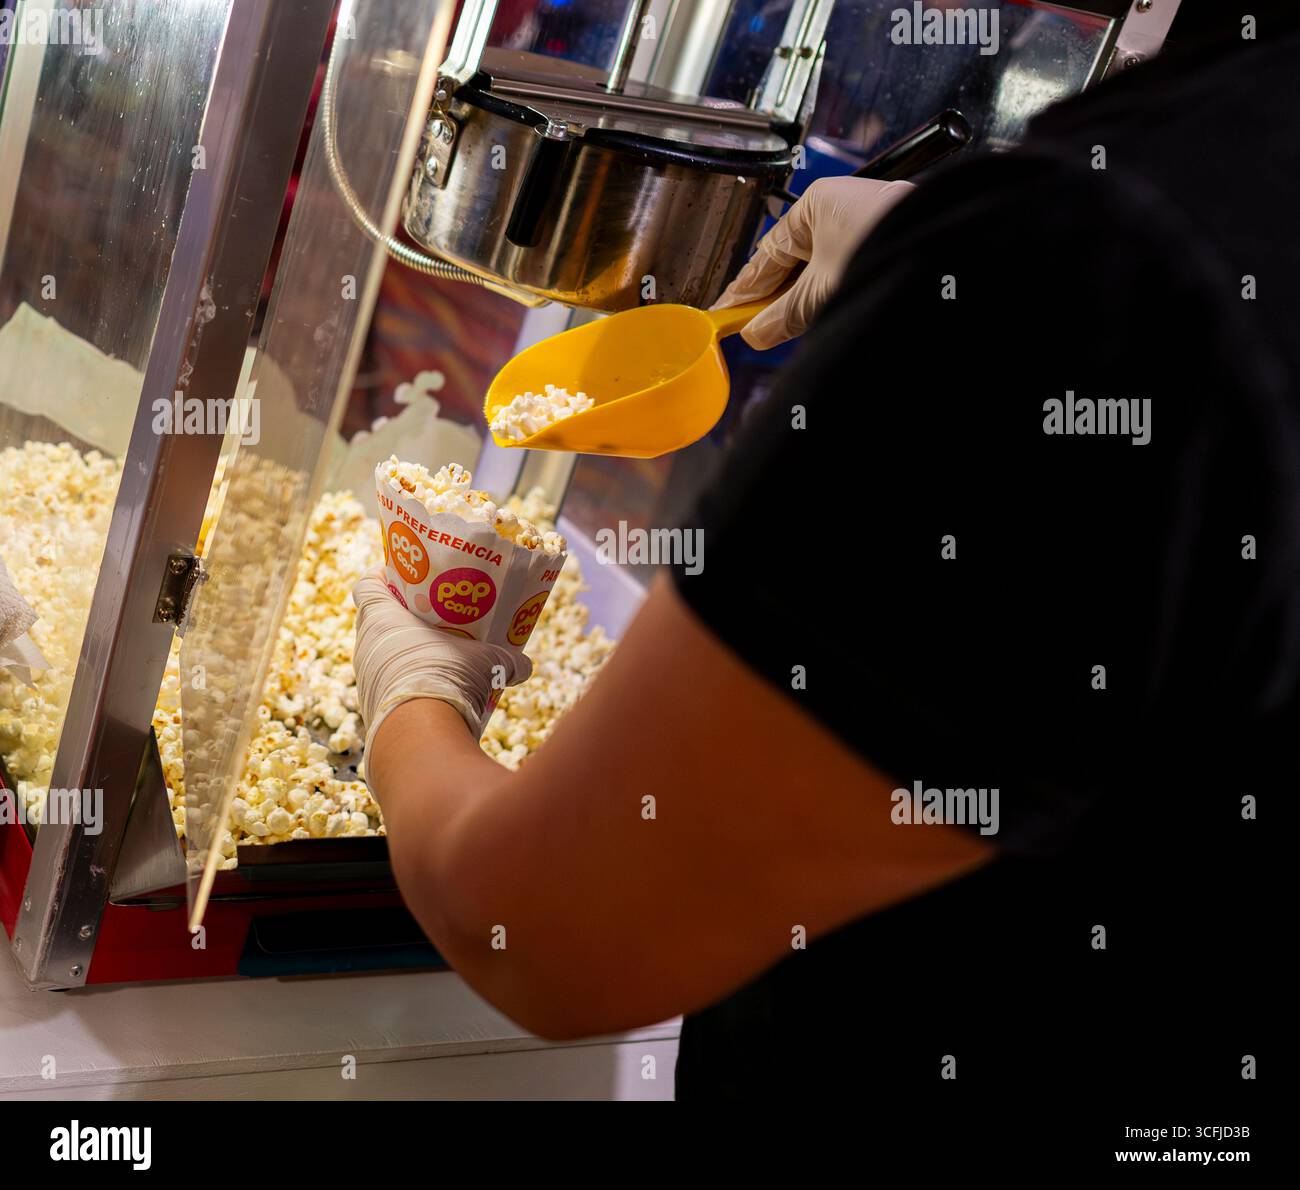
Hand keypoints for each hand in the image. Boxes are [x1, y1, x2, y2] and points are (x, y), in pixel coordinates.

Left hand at [352, 568, 530, 755]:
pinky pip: (387, 686)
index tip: (404, 576)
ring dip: (402, 651)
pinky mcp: (373, 710)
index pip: (367, 584)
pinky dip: (405, 682)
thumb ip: (507, 659)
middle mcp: (365, 646)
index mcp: (381, 618)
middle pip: (374, 619)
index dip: (382, 577)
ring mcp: (366, 681)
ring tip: (436, 652)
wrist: (419, 737)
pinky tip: (431, 687)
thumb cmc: (446, 677)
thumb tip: (525, 667)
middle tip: (432, 613)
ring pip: (381, 655)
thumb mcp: (486, 662)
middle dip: (400, 615)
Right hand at [711, 175, 913, 348]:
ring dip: (803, 302)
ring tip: (784, 329)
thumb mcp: (821, 292)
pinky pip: (843, 272)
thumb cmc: (885, 250)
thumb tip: (756, 334)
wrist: (946, 253)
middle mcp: (839, 211)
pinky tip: (820, 314)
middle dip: (774, 299)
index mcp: (815, 205)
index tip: (725, 314)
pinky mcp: (885, 245)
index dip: (743, 290)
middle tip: (751, 330)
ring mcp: (864, 227)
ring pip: (819, 271)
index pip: (766, 256)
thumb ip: (782, 317)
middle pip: (793, 264)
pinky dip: (829, 295)